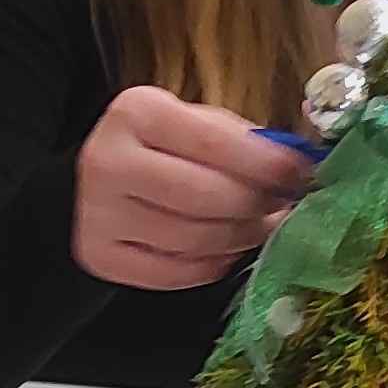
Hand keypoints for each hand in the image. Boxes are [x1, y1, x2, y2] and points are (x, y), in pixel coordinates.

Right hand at [72, 87, 308, 290]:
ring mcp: (100, 216)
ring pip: (196, 241)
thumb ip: (239, 139)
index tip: (304, 175)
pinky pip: (177, 274)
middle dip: (258, 205)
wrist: (83, 187)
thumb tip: (297, 167)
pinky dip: (214, 265)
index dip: (269, 165)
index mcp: (137, 113)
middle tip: (284, 206)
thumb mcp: (189, 122)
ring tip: (262, 227)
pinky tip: (228, 249)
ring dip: (242, 238)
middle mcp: (110, 163)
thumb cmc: (154, 148)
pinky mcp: (101, 258)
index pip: (216, 144)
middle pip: (208, 198)